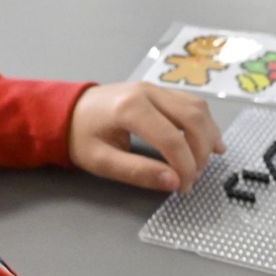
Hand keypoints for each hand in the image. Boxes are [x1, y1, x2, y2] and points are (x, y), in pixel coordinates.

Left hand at [68, 82, 224, 191]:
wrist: (65, 111)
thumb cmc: (80, 136)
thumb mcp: (102, 161)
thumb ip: (138, 172)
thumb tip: (174, 182)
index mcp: (130, 108)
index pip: (172, 139)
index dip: (185, 166)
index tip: (185, 187)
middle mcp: (148, 92)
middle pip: (192, 119)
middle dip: (201, 153)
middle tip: (194, 177)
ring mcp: (155, 88)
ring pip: (197, 108)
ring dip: (208, 136)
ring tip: (206, 162)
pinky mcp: (160, 91)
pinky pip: (192, 104)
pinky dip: (205, 123)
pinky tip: (210, 141)